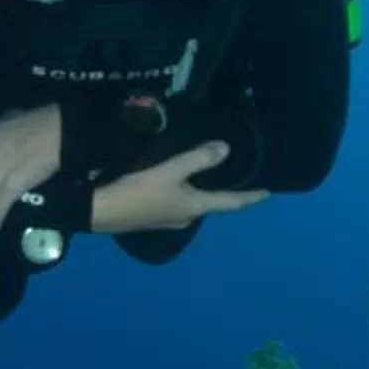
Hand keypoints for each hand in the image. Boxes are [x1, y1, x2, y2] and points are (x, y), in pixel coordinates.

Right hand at [91, 142, 267, 236]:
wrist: (101, 212)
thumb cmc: (139, 191)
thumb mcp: (170, 170)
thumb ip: (198, 159)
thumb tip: (226, 149)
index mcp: (196, 206)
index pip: (230, 202)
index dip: (250, 197)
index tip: (266, 194)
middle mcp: (187, 217)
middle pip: (211, 203)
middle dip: (222, 192)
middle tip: (233, 176)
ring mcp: (169, 220)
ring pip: (193, 203)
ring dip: (200, 191)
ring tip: (205, 175)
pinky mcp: (154, 218)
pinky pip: (178, 203)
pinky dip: (184, 192)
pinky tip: (175, 183)